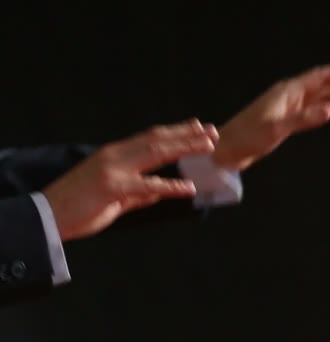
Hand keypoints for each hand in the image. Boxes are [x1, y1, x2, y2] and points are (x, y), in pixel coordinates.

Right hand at [43, 118, 217, 241]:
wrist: (47, 217)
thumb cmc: (79, 206)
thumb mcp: (113, 196)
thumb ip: (138, 193)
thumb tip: (160, 192)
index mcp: (115, 154)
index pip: (151, 136)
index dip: (176, 130)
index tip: (197, 125)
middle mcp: (117, 155)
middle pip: (159, 139)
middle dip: (188, 134)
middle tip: (213, 131)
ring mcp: (115, 169)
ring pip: (157, 153)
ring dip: (185, 148)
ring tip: (209, 146)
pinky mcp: (113, 188)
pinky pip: (148, 185)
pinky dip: (171, 186)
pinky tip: (190, 188)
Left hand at [212, 58, 329, 169]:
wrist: (227, 149)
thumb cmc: (248, 137)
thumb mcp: (277, 128)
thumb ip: (305, 119)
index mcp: (287, 92)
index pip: (319, 77)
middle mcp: (288, 96)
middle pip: (321, 84)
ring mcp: (287, 108)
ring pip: (318, 96)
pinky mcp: (284, 120)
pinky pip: (311, 109)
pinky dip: (325, 107)